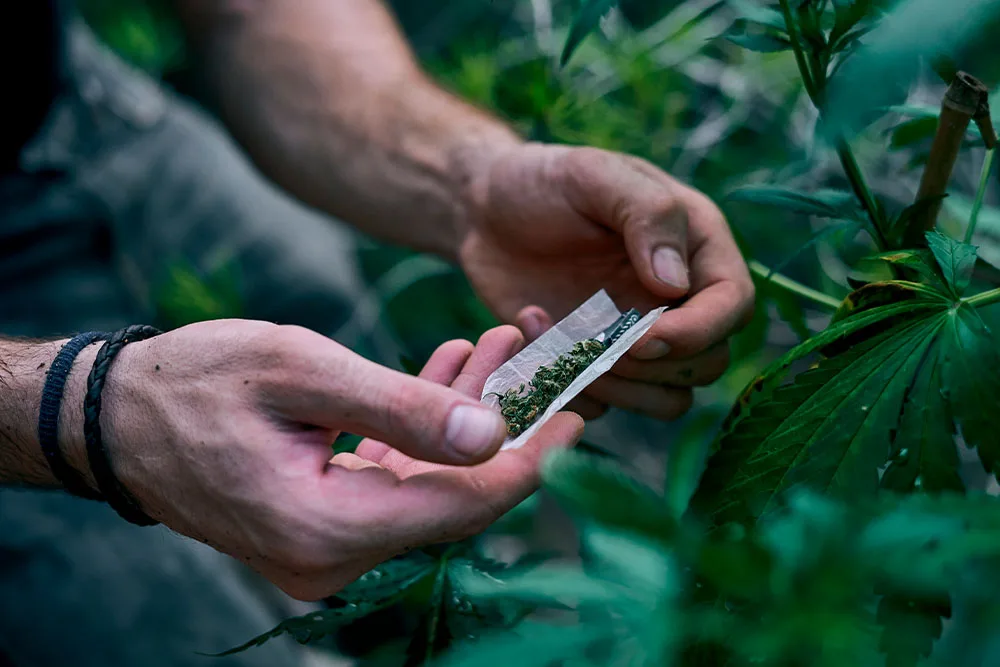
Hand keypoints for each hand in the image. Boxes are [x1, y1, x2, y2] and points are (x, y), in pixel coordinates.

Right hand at [70, 320, 581, 599]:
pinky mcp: (323, 523)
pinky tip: (449, 371)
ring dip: (465, 415)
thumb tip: (492, 438)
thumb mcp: (301, 371)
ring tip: (499, 343)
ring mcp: (327, 546)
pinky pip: (395, 477)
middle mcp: (333, 555)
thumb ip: (400, 407)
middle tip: (540, 354)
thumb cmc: (195, 382)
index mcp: (327, 527)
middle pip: (453, 494)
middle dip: (503, 422)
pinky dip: (425, 428)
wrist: (115, 416)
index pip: (463, 504)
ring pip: (430, 481)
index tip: (579, 410)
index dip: (530, 459)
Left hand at [460, 143, 754, 419]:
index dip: (699, 331)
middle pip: (706, 363)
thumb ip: (646, 215)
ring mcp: (637, 337)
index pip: (732, 305)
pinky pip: (605, 404)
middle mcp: (677, 300)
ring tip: (558, 338)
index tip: (646, 337)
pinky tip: (531, 330)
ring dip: (616, 385)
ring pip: (664, 398)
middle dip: (654, 366)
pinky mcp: (596, 363)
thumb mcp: (594, 174)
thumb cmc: (544, 181)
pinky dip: (569, 387)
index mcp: (694, 247)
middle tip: (594, 341)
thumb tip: (677, 284)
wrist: (483, 210)